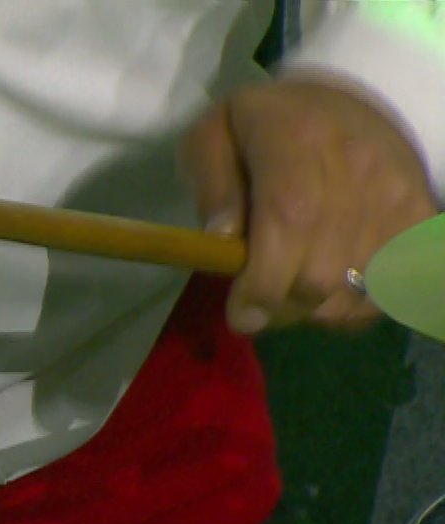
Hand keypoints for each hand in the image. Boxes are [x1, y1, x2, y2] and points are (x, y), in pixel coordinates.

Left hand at [180, 75, 435, 334]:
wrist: (352, 102)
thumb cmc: (267, 125)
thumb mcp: (215, 135)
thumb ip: (212, 187)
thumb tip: (221, 240)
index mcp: (297, 140)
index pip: (288, 224)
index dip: (261, 283)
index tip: (239, 312)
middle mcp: (357, 170)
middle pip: (319, 275)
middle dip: (278, 306)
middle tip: (256, 305)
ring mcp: (396, 197)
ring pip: (352, 293)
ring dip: (311, 309)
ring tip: (289, 290)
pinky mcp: (420, 220)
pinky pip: (386, 292)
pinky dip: (351, 306)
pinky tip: (327, 287)